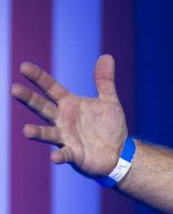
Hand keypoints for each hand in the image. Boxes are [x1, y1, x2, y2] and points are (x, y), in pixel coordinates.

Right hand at [10, 54, 128, 176]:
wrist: (118, 151)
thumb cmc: (110, 125)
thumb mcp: (109, 101)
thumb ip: (105, 81)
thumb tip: (106, 56)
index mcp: (70, 104)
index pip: (51, 88)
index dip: (38, 78)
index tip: (24, 66)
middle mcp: (63, 119)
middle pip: (42, 107)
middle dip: (29, 98)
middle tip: (14, 89)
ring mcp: (66, 137)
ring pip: (47, 133)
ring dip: (37, 132)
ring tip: (26, 131)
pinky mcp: (74, 154)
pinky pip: (64, 154)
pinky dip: (60, 156)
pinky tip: (55, 157)